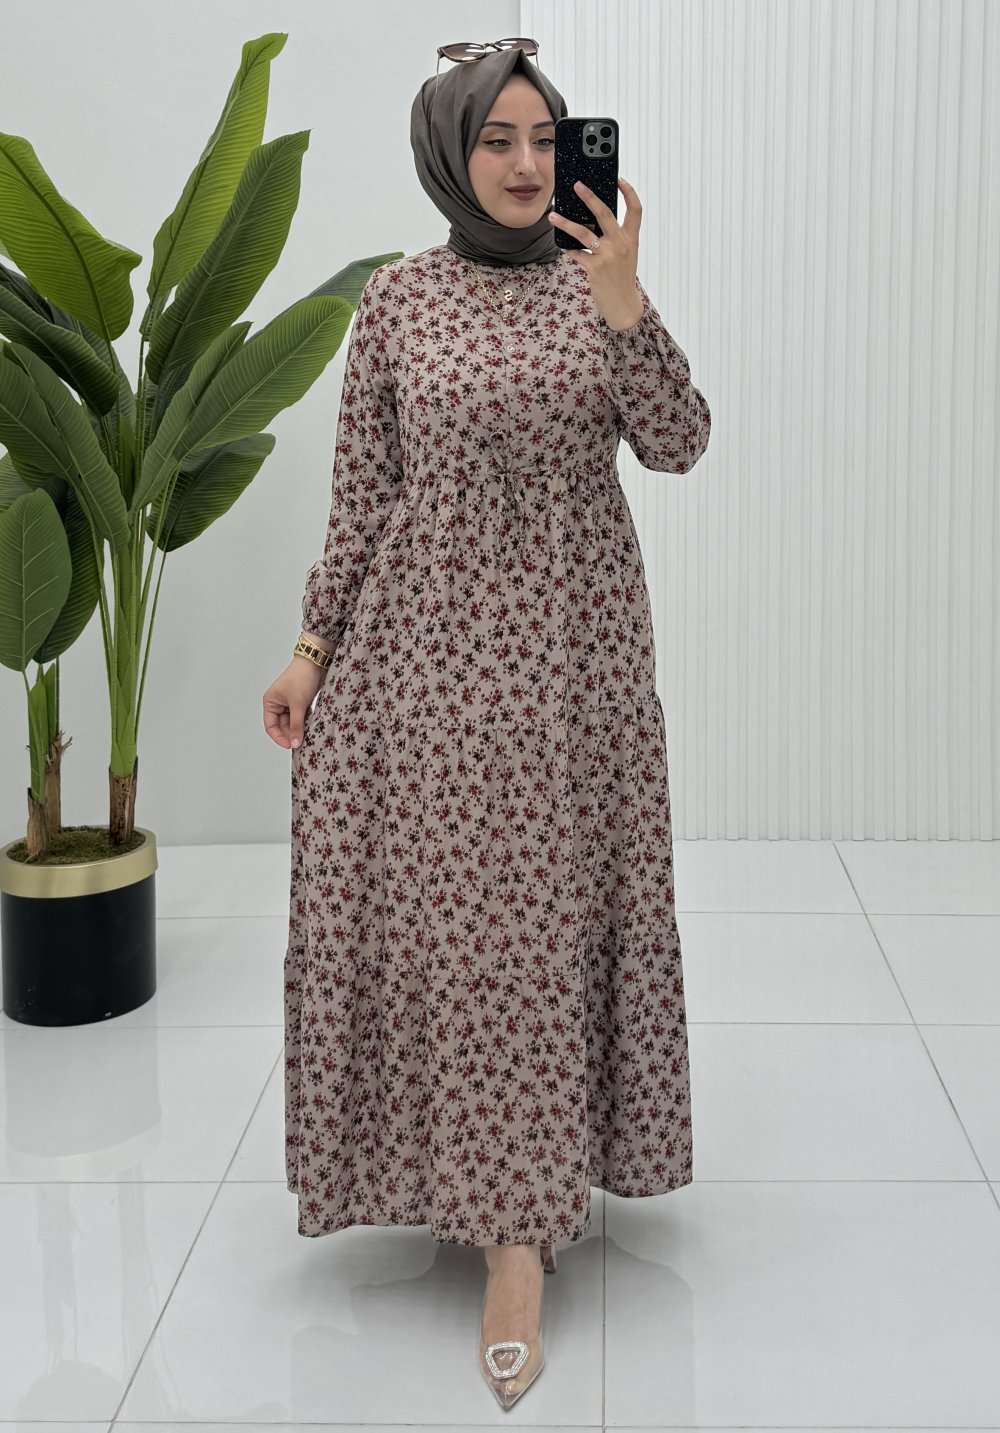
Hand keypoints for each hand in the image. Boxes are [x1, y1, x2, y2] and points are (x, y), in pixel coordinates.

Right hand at [263, 658, 325, 749]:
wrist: (316, 663)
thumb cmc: (301, 677)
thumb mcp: (298, 704)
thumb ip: (296, 725)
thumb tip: (295, 743)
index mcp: (270, 702)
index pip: (270, 726)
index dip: (279, 737)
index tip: (290, 745)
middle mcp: (278, 703)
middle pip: (282, 726)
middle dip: (291, 734)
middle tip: (301, 742)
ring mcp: (289, 703)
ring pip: (292, 722)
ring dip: (299, 728)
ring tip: (307, 734)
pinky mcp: (300, 702)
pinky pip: (300, 717)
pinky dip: (305, 722)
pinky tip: (311, 726)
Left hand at [548, 177, 642, 328]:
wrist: (623, 305)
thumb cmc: (622, 278)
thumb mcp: (625, 255)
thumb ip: (615, 238)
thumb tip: (593, 221)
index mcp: (631, 238)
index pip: (635, 210)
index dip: (628, 192)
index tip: (619, 179)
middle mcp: (621, 244)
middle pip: (605, 213)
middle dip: (589, 197)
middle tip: (577, 185)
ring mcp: (608, 256)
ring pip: (583, 233)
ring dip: (565, 223)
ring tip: (553, 216)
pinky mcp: (595, 268)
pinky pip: (577, 253)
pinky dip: (569, 249)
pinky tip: (563, 246)